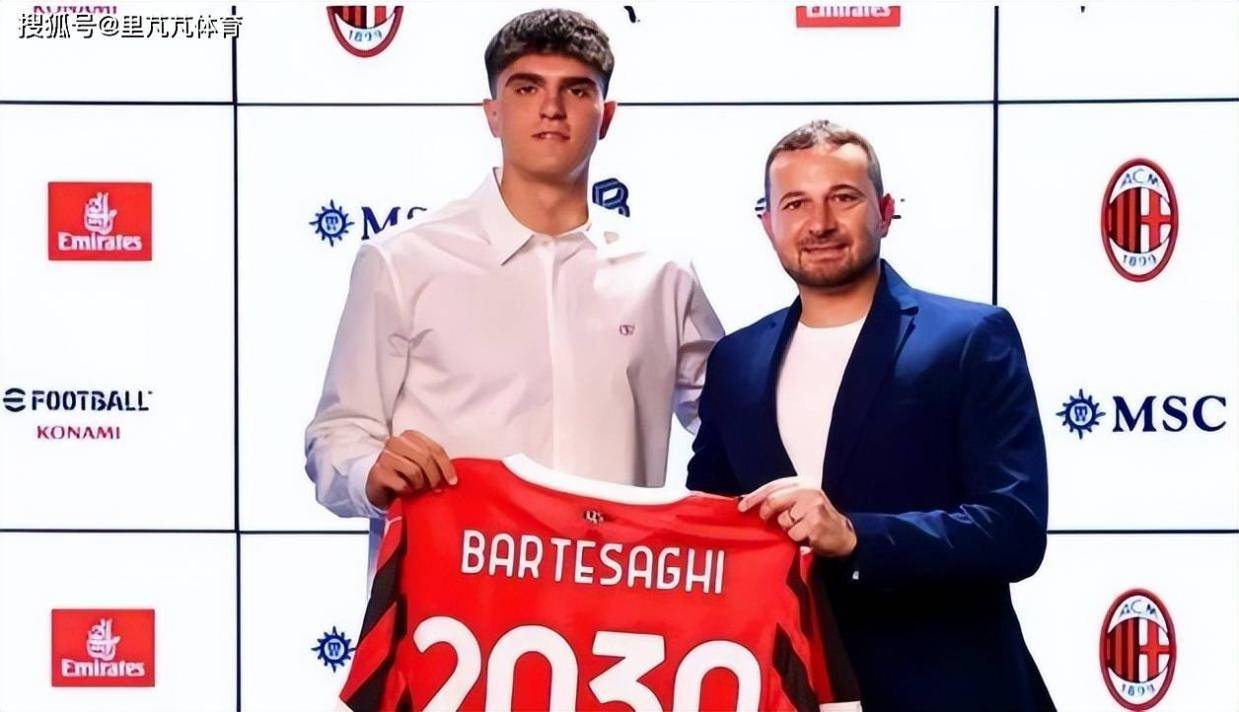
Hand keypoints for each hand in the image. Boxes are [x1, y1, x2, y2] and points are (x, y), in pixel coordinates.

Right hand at [364, 430, 457, 509]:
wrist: (378, 486)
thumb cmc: (403, 474)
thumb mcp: (420, 463)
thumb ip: (434, 461)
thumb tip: (452, 476)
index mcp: (410, 435)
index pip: (435, 449)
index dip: (446, 466)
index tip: (452, 481)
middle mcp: (396, 442)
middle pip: (426, 459)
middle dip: (435, 477)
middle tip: (436, 488)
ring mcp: (385, 456)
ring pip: (414, 471)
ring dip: (420, 484)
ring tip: (417, 488)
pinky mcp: (378, 472)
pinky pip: (402, 484)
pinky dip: (408, 491)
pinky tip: (405, 490)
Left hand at [738, 477, 856, 557]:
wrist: (842, 534)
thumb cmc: (815, 518)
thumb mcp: (799, 502)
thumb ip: (778, 499)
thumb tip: (746, 501)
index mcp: (802, 483)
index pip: (772, 487)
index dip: (754, 497)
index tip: (741, 506)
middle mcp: (809, 491)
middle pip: (773, 501)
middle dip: (766, 513)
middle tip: (766, 520)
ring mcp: (814, 507)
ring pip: (783, 521)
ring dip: (786, 529)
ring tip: (799, 528)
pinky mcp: (816, 523)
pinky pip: (793, 534)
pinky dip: (796, 539)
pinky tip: (806, 536)